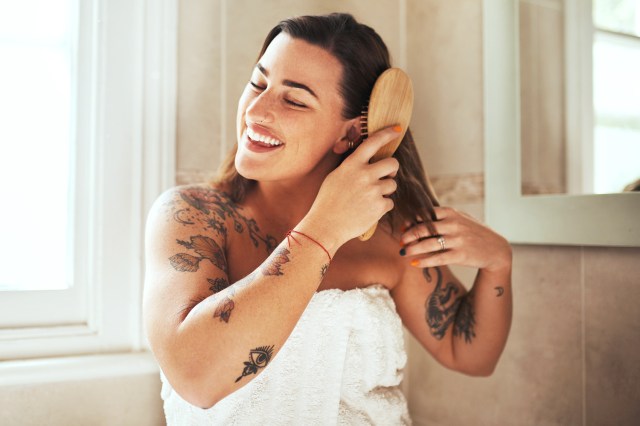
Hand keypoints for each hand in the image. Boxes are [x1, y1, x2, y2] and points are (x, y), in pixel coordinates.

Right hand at [304, 126, 401, 247]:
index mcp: (352, 165)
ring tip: (369, 198)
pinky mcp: (379, 207)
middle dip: (392, 169)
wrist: (325, 226)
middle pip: (393, 163)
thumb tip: (369, 161)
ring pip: (392, 184)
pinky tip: (368, 211)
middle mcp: (364, 175)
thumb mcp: (335, 177)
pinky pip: (390, 202)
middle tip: (386, 175)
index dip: (387, 134)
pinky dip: (382, 207)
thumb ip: (352, 167)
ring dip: (385, 190)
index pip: (373, 142)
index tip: (396, 130)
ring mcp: (373, 191)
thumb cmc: (328, 202)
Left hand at [399, 207, 511, 272]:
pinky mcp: (460, 255)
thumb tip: (415, 220)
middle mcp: (453, 225)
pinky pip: (437, 258)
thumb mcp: (461, 219)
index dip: (411, 222)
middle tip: (401, 242)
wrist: (496, 249)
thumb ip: (441, 218)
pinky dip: (424, 261)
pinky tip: (414, 263)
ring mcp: (457, 240)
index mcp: (451, 213)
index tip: (402, 228)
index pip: (424, 214)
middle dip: (408, 236)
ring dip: (412, 249)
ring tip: (403, 252)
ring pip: (427, 244)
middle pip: (423, 229)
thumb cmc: (474, 232)